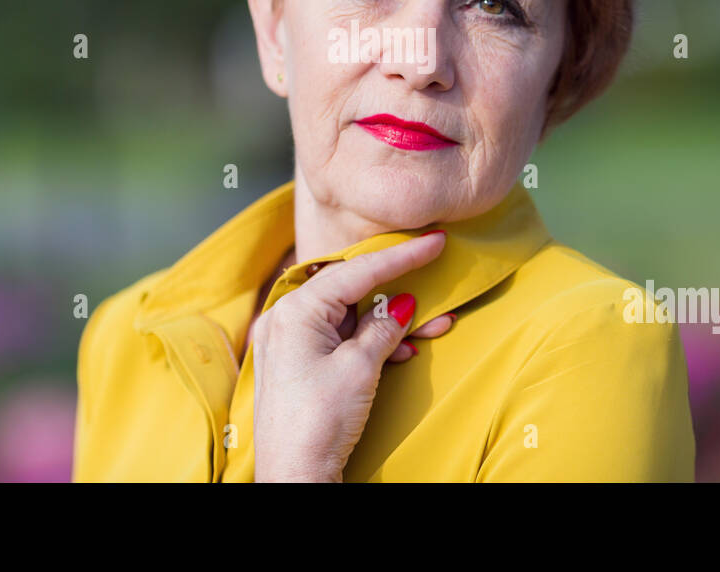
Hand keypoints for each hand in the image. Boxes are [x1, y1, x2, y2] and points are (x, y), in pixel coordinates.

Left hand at [251, 230, 448, 481]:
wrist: (294, 477)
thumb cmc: (317, 422)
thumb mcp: (359, 368)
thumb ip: (382, 328)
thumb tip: (403, 303)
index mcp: (294, 310)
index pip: (355, 271)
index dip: (399, 256)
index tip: (433, 241)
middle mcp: (285, 319)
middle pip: (350, 290)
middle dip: (397, 290)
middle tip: (435, 279)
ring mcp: (289, 343)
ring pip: (349, 316)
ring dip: (390, 322)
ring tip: (433, 324)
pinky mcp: (298, 365)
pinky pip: (340, 339)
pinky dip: (371, 343)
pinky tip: (404, 349)